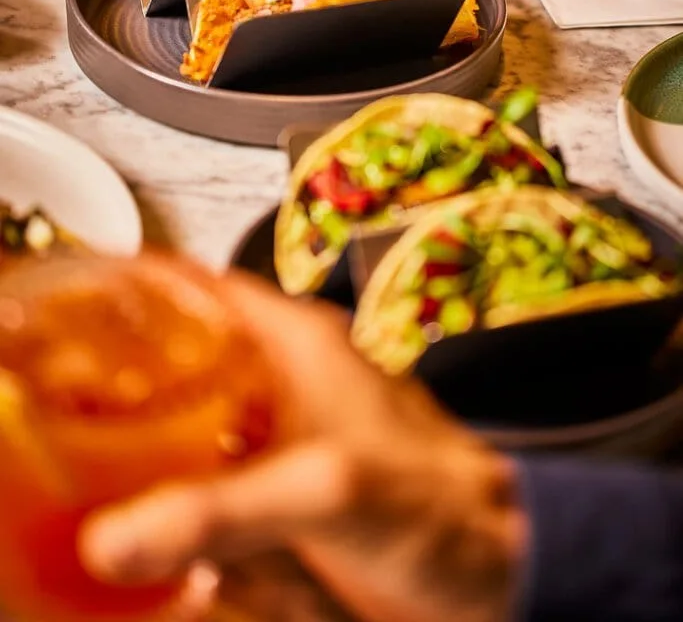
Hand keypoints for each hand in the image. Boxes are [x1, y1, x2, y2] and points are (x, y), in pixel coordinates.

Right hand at [80, 271, 526, 621]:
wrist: (492, 567)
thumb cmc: (437, 502)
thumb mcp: (324, 491)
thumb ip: (221, 509)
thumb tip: (118, 537)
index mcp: (292, 345)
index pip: (196, 294)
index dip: (136, 306)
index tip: (76, 333)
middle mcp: (280, 387)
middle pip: (176, 387)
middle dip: (142, 441)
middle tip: (108, 474)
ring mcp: (280, 449)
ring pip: (190, 465)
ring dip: (185, 518)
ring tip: (219, 557)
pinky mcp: (285, 504)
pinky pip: (220, 523)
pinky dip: (213, 558)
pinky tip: (226, 584)